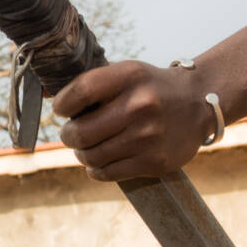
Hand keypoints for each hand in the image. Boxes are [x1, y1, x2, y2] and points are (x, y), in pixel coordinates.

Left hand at [52, 61, 219, 180]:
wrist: (199, 102)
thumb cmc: (151, 88)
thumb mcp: (126, 73)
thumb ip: (90, 83)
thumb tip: (46, 96)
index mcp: (130, 76)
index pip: (80, 92)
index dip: (62, 105)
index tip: (63, 110)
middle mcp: (140, 106)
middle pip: (80, 131)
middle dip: (68, 135)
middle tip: (72, 133)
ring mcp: (148, 137)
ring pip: (90, 156)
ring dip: (82, 153)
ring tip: (87, 147)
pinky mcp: (155, 162)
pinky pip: (107, 173)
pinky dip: (96, 169)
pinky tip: (101, 160)